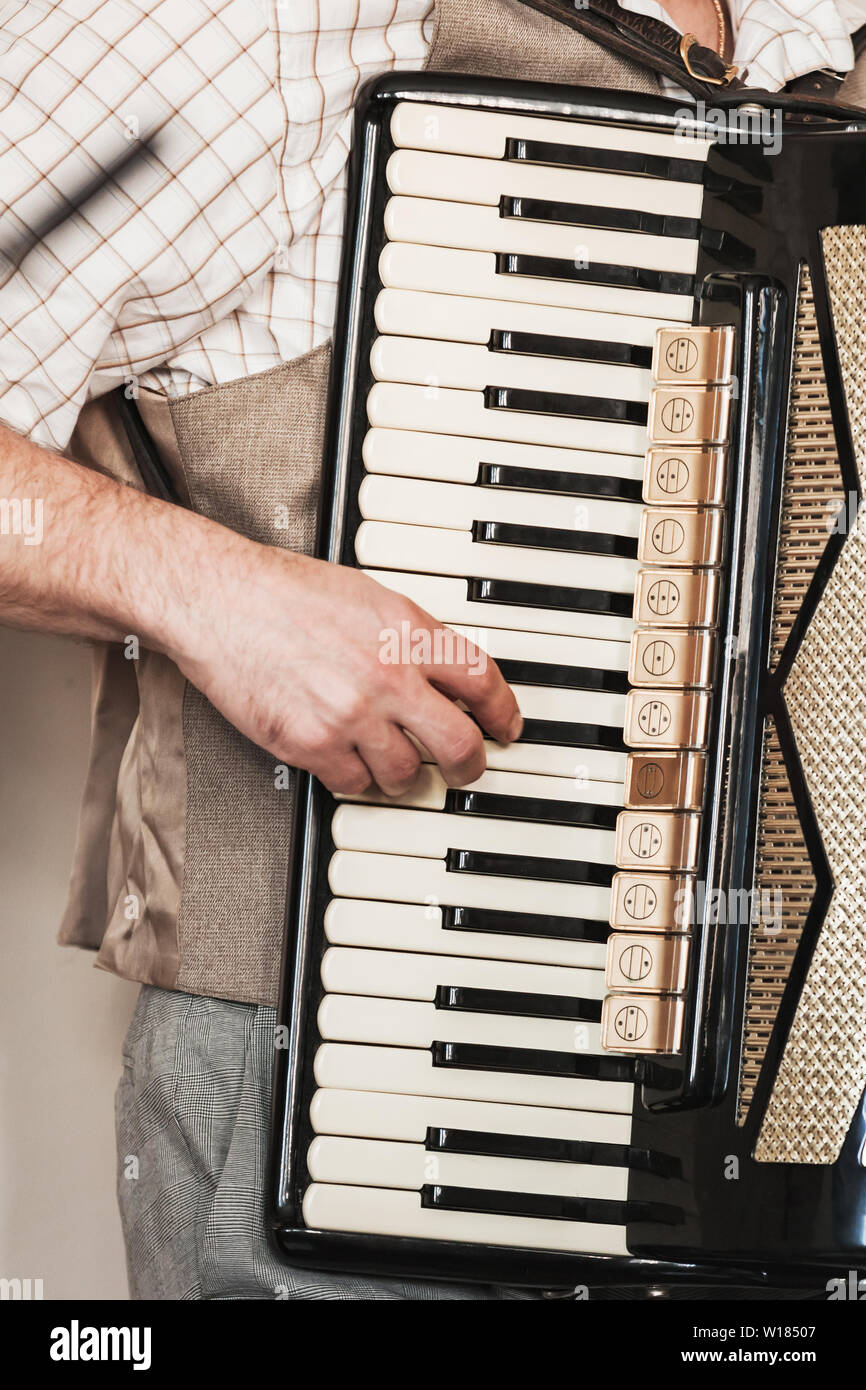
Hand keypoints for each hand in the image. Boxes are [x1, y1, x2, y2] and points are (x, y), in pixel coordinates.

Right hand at [173, 543, 522, 795]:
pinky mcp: (313, 744)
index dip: (503, 711)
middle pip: (459, 744)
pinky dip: (356, 779)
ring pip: (407, 773)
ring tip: (393, 763)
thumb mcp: (367, 595)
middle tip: (467, 770)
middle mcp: (387, 675)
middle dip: (471, 766)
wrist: (220, 601)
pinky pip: (354, 784)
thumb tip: (441, 669)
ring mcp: (351, 715)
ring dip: (405, 774)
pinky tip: (348, 762)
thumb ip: (409, 634)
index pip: (482, 680)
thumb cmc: (283, 592)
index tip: (505, 727)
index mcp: (407, 631)